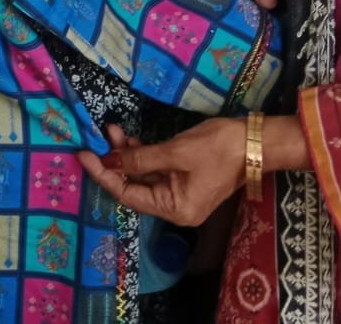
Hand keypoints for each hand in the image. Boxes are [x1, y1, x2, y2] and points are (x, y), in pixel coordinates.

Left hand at [77, 119, 245, 226]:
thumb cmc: (218, 148)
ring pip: (143, 175)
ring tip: (113, 131)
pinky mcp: (185, 178)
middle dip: (115, 161)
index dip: (104, 175)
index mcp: (175, 209)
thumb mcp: (175, 152)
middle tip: (100, 137)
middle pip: (134, 186)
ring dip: (128, 155)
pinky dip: (143, 155)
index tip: (84, 156)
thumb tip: (110, 163)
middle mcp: (176, 207)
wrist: (256, 141)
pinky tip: (130, 139)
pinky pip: (156, 170)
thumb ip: (140, 159)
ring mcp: (181, 192)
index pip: (128, 195)